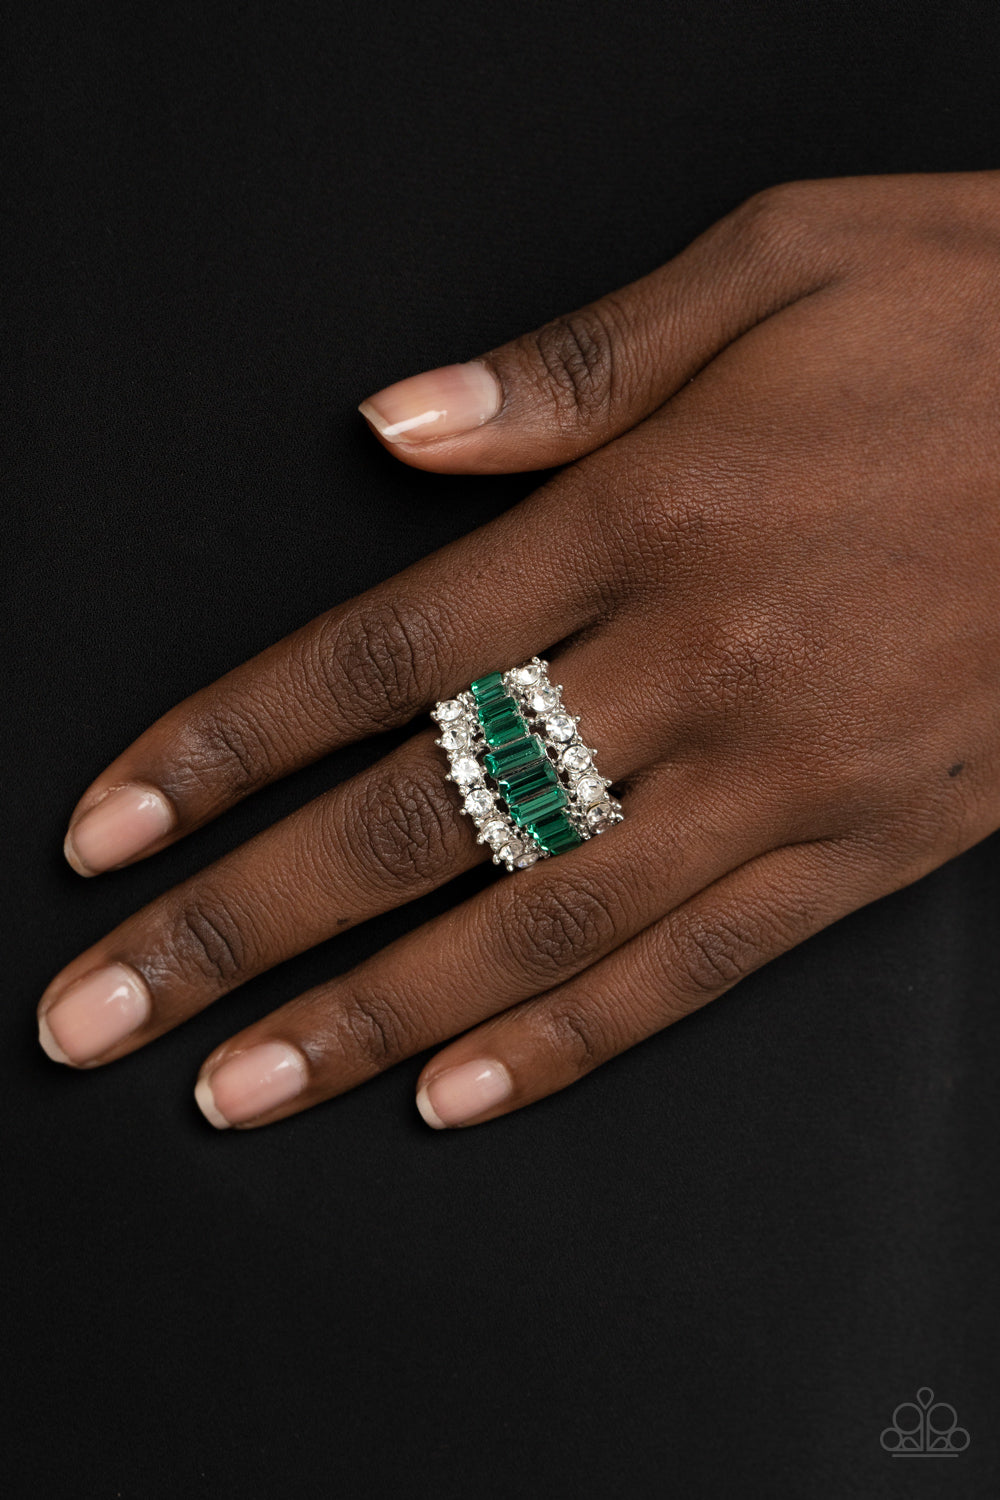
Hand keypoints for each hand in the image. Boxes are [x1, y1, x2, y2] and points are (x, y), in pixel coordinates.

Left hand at [38, 170, 999, 1130]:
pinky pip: (700, 968)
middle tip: (101, 1020)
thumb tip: (399, 425)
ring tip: (233, 1092)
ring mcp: (789, 774)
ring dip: (367, 1022)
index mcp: (651, 511)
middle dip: (239, 930)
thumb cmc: (999, 314)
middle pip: (417, 822)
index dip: (219, 755)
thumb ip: (573, 364)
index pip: (376, 661)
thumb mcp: (785, 260)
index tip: (106, 836)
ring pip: (538, 926)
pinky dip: (571, 1041)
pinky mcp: (877, 846)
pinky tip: (458, 1097)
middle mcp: (699, 662)